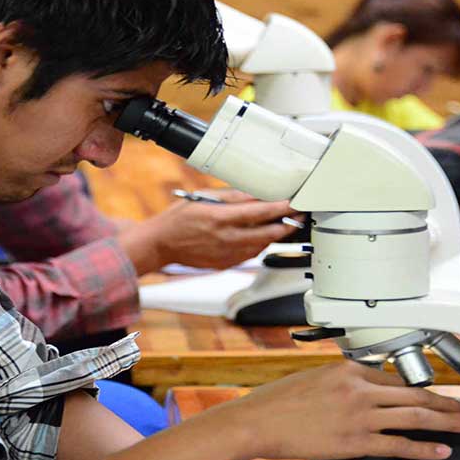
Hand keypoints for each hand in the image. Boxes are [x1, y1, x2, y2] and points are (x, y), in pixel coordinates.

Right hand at [118, 189, 299, 274]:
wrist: (161, 244)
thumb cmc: (178, 219)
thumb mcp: (204, 198)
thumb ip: (231, 197)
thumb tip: (255, 194)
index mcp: (221, 219)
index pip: (260, 213)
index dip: (281, 208)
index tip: (293, 203)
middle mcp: (226, 239)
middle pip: (268, 233)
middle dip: (287, 224)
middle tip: (297, 216)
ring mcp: (227, 254)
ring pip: (262, 246)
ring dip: (274, 235)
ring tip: (281, 224)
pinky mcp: (225, 264)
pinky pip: (250, 255)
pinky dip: (258, 245)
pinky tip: (260, 236)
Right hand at [220, 362, 459, 459]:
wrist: (256, 421)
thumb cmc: (276, 403)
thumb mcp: (312, 378)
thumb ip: (342, 383)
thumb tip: (362, 391)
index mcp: (348, 370)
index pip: (396, 378)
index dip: (423, 388)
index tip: (438, 393)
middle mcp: (358, 389)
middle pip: (414, 394)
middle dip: (446, 402)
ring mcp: (359, 415)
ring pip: (414, 416)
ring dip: (445, 421)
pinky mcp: (354, 440)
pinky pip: (398, 444)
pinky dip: (423, 447)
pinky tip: (440, 450)